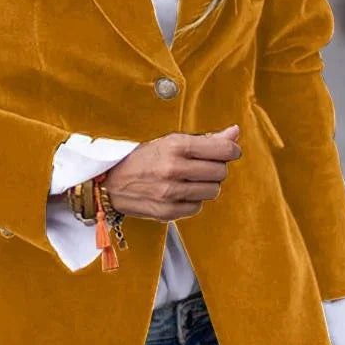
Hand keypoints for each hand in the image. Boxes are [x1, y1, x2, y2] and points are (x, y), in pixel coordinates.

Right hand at [102, 125, 241, 221]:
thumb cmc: (140, 159)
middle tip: (203, 165)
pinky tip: (180, 192)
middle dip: (216, 168)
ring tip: (191, 179)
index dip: (231, 150)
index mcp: (175, 146)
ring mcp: (170, 193)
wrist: (109, 183)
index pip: (223, 150)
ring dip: (206, 185)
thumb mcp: (169, 141)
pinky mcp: (168, 212)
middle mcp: (173, 169)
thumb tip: (235, 132)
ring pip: (213, 191)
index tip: (229, 151)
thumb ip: (205, 139)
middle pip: (220, 172)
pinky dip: (193, 200)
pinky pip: (197, 207)